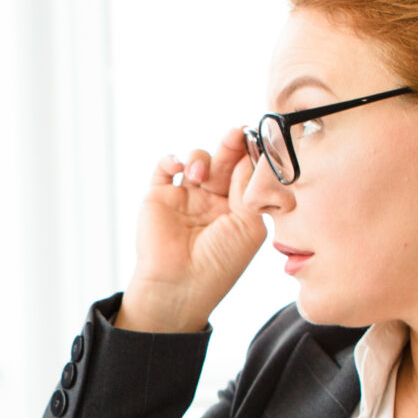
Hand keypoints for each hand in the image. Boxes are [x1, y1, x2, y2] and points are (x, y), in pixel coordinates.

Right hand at [117, 130, 269, 334]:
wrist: (180, 285)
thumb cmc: (219, 264)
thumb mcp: (248, 228)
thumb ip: (249, 191)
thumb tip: (249, 157)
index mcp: (236, 209)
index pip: (245, 174)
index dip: (251, 156)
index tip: (259, 140)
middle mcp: (211, 201)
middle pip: (223, 161)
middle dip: (231, 145)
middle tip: (238, 132)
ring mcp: (185, 197)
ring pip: (197, 160)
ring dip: (202, 157)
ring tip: (202, 175)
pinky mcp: (159, 196)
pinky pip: (164, 167)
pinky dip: (171, 159)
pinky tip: (181, 166)